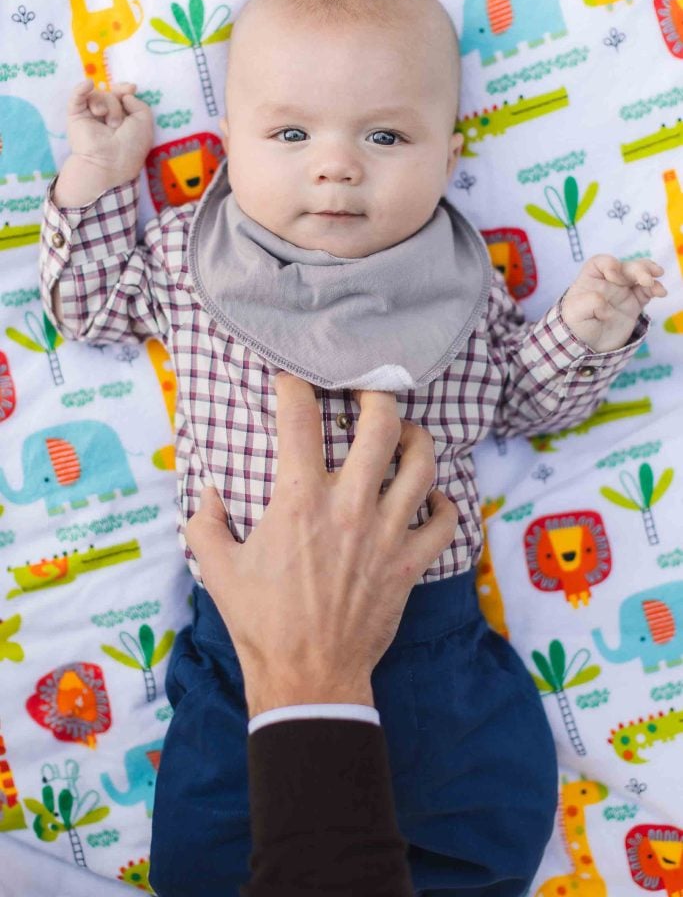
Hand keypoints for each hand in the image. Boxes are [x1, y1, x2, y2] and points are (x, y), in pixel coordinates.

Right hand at [54, 81, 153, 206]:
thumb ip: (140, 104)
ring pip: (98, 96)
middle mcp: (106, 117)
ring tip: (109, 123)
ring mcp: (90, 117)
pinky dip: (81, 89)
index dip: (124, 90)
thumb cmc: (131, 146)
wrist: (110, 162)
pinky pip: (76, 97)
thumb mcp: (145, 123)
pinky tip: (88, 84)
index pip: (120, 97)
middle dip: (117, 103)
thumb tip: (126, 94)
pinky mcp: (76, 117)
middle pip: (110, 95)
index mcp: (122, 120)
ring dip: (107, 105)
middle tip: (117, 123)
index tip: (131, 88)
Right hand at [184, 373, 456, 717]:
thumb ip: (204, 521)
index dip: (294, 386)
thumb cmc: (260, 622)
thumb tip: (209, 492)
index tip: (292, 376)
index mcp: (299, 500)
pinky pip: (445, 521)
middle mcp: (350, 506)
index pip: (299, 420)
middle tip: (370, 388)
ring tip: (407, 434)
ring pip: (422, 464)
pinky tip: (429, 499)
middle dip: (378, 394)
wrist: (308, 677)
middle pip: (382, 426)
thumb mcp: (216, 568)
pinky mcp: (411, 563)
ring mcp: (388, 533)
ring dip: (418, 440)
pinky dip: (443, 504)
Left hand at [561, 255, 666, 352]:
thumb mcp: (574, 314)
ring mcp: (623, 290)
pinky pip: (647, 291)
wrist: (590, 347)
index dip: (610, 264)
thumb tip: (606, 303)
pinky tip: (660, 293)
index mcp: (590, 279)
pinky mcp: (635, 302)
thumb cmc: (577, 326)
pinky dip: (655, 289)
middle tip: (646, 279)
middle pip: (625, 266)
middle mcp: (608, 281)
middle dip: (637, 269)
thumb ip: (588, 302)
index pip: (601, 263)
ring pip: (639, 275)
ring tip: (653, 283)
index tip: (614, 277)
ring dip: (649, 274)